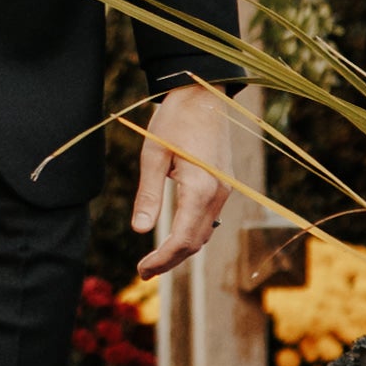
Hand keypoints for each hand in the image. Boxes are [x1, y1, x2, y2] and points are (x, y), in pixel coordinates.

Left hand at [132, 81, 245, 276]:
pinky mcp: (224, 184)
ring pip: (205, 233)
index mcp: (201, 189)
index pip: (183, 239)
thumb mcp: (153, 156)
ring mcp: (225, 190)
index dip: (162, 259)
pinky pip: (210, 219)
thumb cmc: (175, 120)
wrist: (204, 94)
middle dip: (170, 260)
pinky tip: (175, 236)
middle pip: (196, 242)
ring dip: (182, 250)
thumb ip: (148, 194)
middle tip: (144, 271)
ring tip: (155, 260)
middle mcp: (218, 194)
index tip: (142, 270)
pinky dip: (192, 234)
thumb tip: (139, 230)